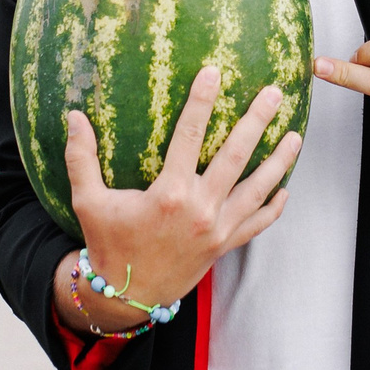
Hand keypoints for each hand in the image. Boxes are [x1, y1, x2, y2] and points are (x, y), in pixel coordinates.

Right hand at [58, 65, 301, 331]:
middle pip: (236, 155)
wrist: (126, 296)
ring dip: (279, 161)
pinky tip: (285, 188)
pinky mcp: (224, 246)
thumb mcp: (88, 201)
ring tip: (296, 135)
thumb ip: (81, 158)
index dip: (202, 101)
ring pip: (257, 189)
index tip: (214, 72)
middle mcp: (200, 209)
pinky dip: (273, 207)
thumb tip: (74, 116)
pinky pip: (257, 224)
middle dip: (257, 121)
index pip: (190, 135)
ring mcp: (217, 230)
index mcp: (169, 194)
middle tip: (275, 93)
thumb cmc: (107, 244)